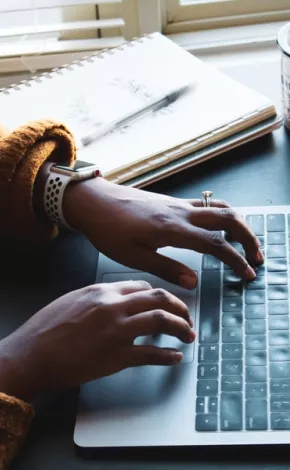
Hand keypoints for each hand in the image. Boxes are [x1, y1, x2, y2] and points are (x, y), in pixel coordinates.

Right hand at [0, 281, 193, 400]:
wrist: (31, 354)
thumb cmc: (46, 328)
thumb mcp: (73, 299)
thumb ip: (99, 297)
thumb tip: (119, 299)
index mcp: (102, 291)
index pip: (143, 286)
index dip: (160, 295)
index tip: (166, 303)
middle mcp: (113, 306)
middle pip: (160, 298)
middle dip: (180, 307)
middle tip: (187, 317)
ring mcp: (117, 331)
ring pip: (162, 321)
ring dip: (182, 328)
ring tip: (188, 335)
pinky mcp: (116, 357)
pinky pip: (151, 354)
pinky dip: (168, 356)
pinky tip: (175, 357)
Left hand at [63, 178, 262, 288]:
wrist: (94, 202)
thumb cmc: (108, 230)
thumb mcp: (134, 257)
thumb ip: (167, 268)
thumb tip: (194, 282)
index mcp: (172, 229)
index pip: (216, 244)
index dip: (236, 260)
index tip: (247, 273)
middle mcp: (181, 212)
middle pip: (228, 218)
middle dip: (248, 237)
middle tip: (256, 256)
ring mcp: (178, 204)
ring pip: (220, 207)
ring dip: (238, 224)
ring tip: (245, 242)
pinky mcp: (173, 201)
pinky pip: (207, 204)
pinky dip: (222, 215)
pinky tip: (220, 227)